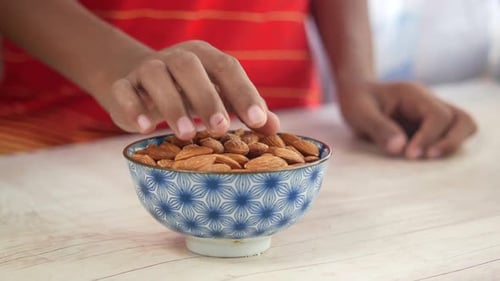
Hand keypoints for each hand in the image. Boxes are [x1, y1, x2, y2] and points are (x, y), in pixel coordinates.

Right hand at [94, 40, 279, 139]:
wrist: (139, 80)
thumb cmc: (188, 91)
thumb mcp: (218, 96)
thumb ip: (243, 109)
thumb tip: (275, 129)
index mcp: (205, 57)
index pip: (228, 68)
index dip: (244, 93)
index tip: (258, 121)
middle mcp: (176, 57)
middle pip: (191, 68)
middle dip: (208, 98)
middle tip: (220, 128)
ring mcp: (147, 69)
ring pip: (157, 77)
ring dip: (172, 105)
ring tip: (186, 134)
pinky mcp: (123, 85)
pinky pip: (124, 91)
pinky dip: (133, 107)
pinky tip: (144, 128)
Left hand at [338, 81, 477, 158]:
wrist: (358, 93)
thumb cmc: (358, 100)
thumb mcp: (360, 112)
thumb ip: (379, 128)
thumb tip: (400, 148)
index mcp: (414, 95)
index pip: (438, 115)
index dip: (428, 137)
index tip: (410, 154)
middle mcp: (430, 102)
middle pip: (462, 119)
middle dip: (449, 142)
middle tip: (425, 157)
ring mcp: (433, 114)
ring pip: (464, 126)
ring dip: (452, 145)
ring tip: (428, 159)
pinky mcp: (430, 127)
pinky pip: (451, 137)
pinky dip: (444, 148)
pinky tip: (423, 158)